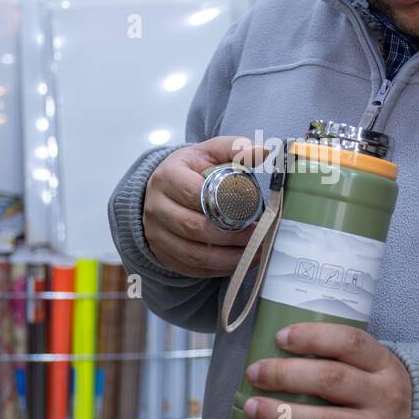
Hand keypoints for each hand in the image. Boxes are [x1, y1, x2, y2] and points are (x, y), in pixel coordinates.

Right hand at [142, 136, 263, 277]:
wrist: (164, 189)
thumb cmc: (192, 170)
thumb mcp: (209, 152)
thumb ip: (235, 148)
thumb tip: (263, 151)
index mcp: (167, 177)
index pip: (194, 193)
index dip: (224, 205)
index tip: (252, 211)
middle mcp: (156, 206)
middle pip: (193, 227)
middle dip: (230, 236)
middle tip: (258, 236)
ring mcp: (156, 233)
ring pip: (193, 254)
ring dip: (227, 258)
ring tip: (254, 254)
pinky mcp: (162, 253)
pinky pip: (190, 268)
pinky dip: (217, 270)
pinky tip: (238, 263)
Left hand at [243, 323, 411, 418]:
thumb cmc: (378, 393)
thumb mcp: (374, 367)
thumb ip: (339, 358)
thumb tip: (275, 353)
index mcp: (384, 365)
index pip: (350, 342)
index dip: (313, 337)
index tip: (280, 338)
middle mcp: (384, 397)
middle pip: (332, 381)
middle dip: (286, 375)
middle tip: (255, 373)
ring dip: (282, 416)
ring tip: (252, 409)